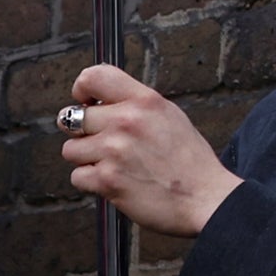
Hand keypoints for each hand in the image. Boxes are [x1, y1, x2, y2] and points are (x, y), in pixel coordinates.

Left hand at [59, 66, 236, 237]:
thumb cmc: (190, 161)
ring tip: (115, 165)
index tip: (86, 102)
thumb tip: (100, 104)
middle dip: (83, 133)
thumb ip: (136, 106)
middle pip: (72, 118)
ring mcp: (115, 150)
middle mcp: (127, 121)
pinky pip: (78, 176)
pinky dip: (92, 182)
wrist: (205, 197)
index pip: (93, 77)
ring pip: (70, 150)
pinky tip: (116, 181)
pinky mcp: (106, 179)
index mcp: (145, 101)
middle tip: (104, 143)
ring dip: (87, 159)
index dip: (81, 90)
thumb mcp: (170, 116)